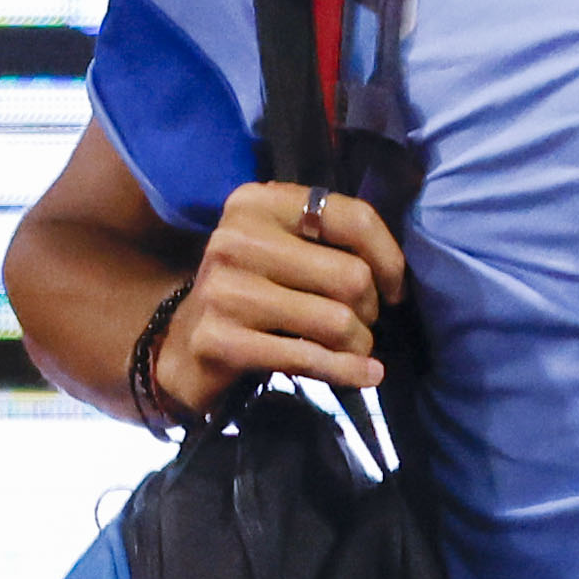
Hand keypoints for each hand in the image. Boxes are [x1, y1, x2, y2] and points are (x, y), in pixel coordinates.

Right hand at [161, 181, 409, 418]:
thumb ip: (329, 238)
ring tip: (353, 348)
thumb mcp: (279, 245)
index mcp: (256, 202)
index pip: (351, 217)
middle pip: (351, 275)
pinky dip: (347, 372)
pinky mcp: (223, 341)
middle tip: (362, 322)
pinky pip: (310, 359)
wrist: (182, 344)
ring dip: (358, 343)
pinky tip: (364, 375)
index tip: (394, 286)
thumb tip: (396, 267)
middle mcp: (236, 239)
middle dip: (371, 308)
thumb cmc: (249, 290)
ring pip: (336, 321)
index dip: (388, 257)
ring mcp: (226, 291)